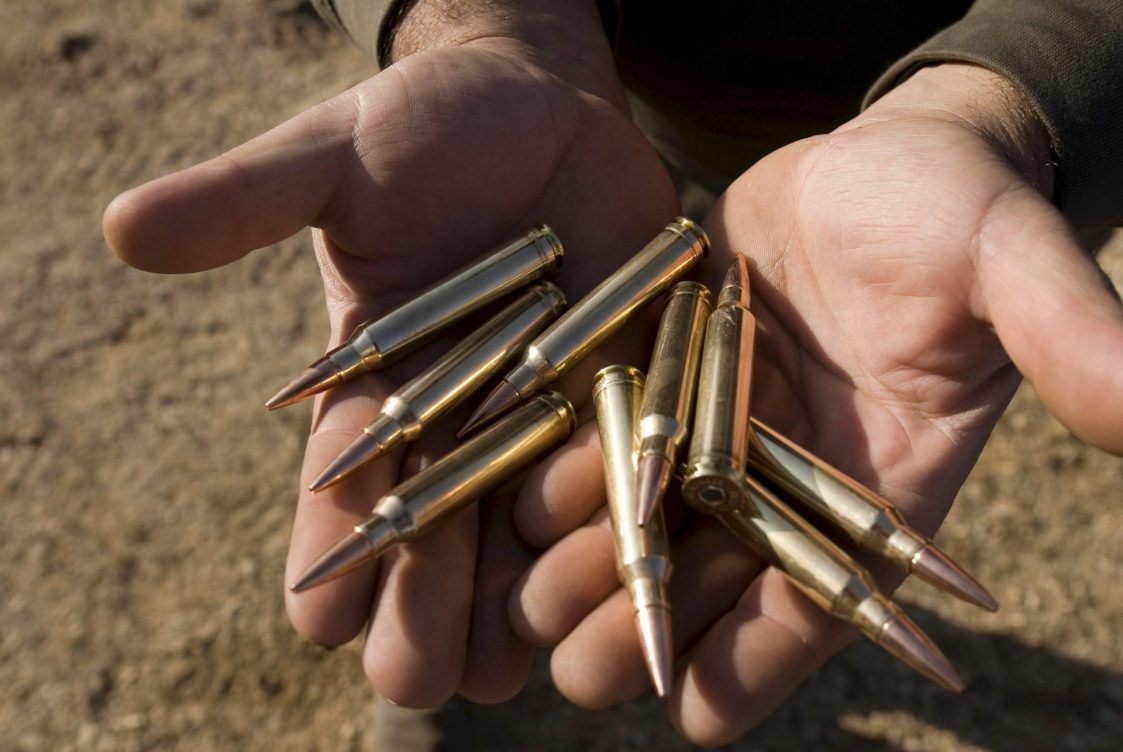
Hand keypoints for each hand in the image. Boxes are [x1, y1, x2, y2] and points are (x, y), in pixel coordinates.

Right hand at [103, 0, 678, 706]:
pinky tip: (614, 561)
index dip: (328, 565)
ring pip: (527, 562)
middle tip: (417, 654)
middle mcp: (456, 437)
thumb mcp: (336, 157)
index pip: (339, 506)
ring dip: (521, 598)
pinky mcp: (624, 411)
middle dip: (422, 618)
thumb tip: (118, 227)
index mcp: (373, 399)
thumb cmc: (428, 131)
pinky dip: (616, 536)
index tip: (321, 615)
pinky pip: (623, 501)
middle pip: (432, 563)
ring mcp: (542, 433)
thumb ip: (246, 199)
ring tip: (519, 600)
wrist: (546, 112)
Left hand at [509, 63, 1122, 743]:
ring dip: (590, 569)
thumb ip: (1065, 332)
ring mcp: (726, 428)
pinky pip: (617, 446)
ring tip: (527, 606)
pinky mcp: (674, 377)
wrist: (880, 153)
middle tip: (578, 666)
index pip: (818, 599)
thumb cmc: (957, 206)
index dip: (760, 660)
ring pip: (651, 524)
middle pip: (715, 578)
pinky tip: (514, 511)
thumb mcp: (1009, 259)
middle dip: (646, 627)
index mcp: (880, 483)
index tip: (692, 712)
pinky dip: (570, 481)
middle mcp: (793, 475)